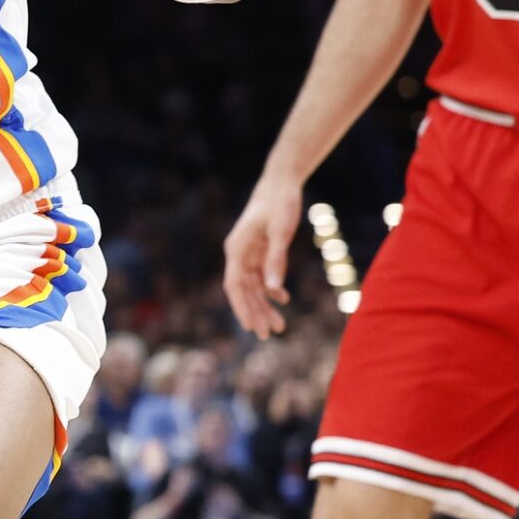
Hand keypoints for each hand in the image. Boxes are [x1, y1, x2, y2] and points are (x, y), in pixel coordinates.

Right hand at [221, 177, 299, 338]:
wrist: (281, 183)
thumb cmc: (279, 204)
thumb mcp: (280, 233)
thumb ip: (276, 262)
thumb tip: (273, 292)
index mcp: (237, 250)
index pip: (235, 286)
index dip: (242, 308)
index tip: (251, 328)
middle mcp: (239, 254)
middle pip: (245, 291)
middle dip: (256, 313)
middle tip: (269, 335)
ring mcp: (249, 253)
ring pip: (254, 287)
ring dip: (265, 306)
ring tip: (279, 326)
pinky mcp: (261, 251)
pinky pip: (263, 276)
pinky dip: (272, 290)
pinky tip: (283, 301)